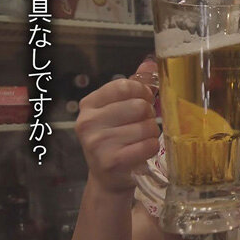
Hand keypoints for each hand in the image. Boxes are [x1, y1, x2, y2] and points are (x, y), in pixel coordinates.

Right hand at [75, 59, 159, 194]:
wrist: (109, 177)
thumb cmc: (117, 138)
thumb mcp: (120, 109)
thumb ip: (135, 85)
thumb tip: (150, 62)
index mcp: (89, 104)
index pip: (125, 86)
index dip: (142, 92)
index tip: (144, 100)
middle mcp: (88, 122)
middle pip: (139, 106)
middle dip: (149, 115)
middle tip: (143, 123)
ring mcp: (98, 143)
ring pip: (147, 127)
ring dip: (151, 133)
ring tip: (140, 139)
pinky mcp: (111, 161)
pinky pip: (148, 146)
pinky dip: (151, 148)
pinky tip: (142, 151)